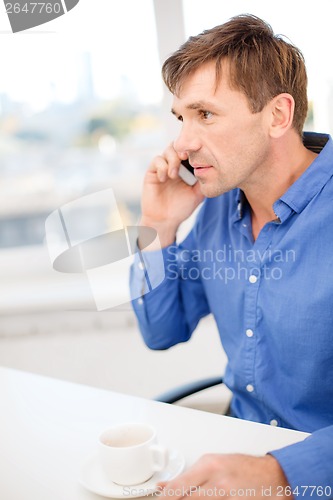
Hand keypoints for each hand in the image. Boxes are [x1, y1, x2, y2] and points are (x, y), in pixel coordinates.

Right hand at [139, 144, 203, 247]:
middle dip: (183, 148)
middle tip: (186, 156)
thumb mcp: (197, 194)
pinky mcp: (152, 173)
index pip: (190, 150)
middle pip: (178, 145)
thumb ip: (204, 181)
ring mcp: (162, 168)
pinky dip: (162, 167)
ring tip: (174, 175)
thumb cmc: (181, 208)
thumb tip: (215, 169)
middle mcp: (174, 165)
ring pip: (167, 150)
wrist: (165, 221)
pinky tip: (165, 179)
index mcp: (185, 168)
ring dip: (172, 160)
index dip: (194, 148)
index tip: (200, 151)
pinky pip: (156, 161)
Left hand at [158, 453, 291, 498]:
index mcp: (209, 466)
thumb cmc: (243, 468)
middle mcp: (217, 482)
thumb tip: (164, 487)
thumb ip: (188, 476)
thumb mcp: (212, 464)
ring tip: (195, 498)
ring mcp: (227, 497)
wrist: (273, 476)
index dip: (165, 499)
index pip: (177, 488)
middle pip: (186, 499)